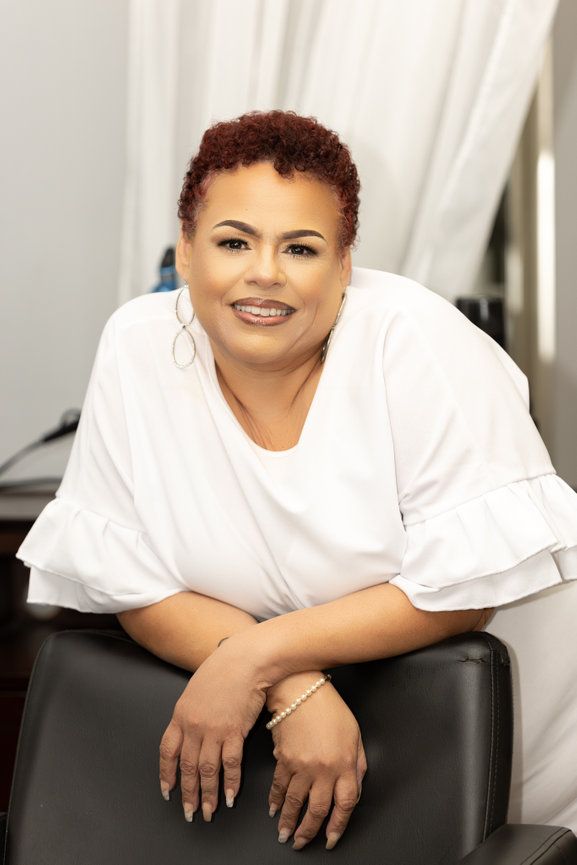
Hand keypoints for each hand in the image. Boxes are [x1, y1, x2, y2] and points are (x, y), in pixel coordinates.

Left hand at [159, 641, 266, 821]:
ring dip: (208, 794)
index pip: (167, 752)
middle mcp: (193, 726)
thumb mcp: (196, 688)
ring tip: (209, 812)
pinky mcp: (234, 732)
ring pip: (207, 770)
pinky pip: (230, 764)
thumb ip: (191, 710)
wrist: (244, 659)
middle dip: (188, 793)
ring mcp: (213, 730)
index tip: (168, 791)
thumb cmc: (223, 667)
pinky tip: (230, 796)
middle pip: (187, 766)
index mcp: (180, 715)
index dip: (167, 774)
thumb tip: (190, 726)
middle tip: (190, 812)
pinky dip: (230, 783)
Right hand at [267, 673, 366, 850]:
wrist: (302, 688)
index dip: (338, 826)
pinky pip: (279, 786)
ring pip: (296, 802)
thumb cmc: (330, 708)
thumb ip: (358, 764)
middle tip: (301, 843)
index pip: (345, 805)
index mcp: (345, 764)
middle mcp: (324, 769)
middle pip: (318, 810)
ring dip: (289, 822)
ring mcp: (302, 765)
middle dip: (309, 831)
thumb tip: (355, 787)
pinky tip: (274, 809)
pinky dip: (275, 800)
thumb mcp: (354, 735)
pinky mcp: (283, 758)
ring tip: (285, 835)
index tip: (331, 839)